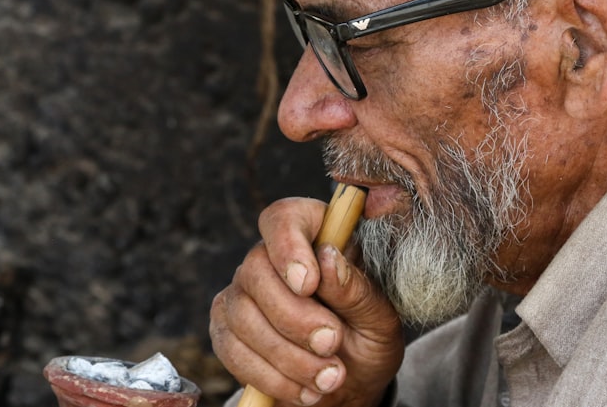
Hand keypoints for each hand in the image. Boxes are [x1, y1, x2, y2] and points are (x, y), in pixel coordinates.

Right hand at [210, 197, 403, 405]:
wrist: (348, 385)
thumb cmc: (367, 338)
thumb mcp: (380, 318)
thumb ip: (356, 289)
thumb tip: (328, 259)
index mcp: (314, 236)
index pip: (284, 217)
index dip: (288, 246)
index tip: (308, 284)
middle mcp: (270, 257)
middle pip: (256, 269)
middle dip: (294, 316)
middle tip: (332, 343)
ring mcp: (242, 293)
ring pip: (242, 314)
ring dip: (287, 354)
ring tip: (329, 377)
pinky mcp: (227, 331)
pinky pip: (232, 350)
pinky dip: (269, 376)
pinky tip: (304, 390)